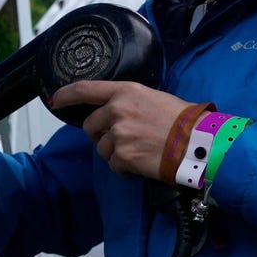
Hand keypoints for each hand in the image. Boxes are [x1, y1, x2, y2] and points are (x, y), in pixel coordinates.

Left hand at [48, 80, 190, 179]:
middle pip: (90, 126)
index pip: (85, 89)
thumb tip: (113, 112)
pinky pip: (113, 165)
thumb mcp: (154, 98)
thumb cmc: (184, 122)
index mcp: (125, 92)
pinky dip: (125, 168)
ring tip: (142, 149)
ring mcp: (118, 134)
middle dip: (102, 135)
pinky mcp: (121, 156)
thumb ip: (129, 102)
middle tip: (127, 138)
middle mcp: (117, 110)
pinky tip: (143, 161)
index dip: (66, 95)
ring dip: (117, 153)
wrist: (201, 143)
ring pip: (102, 148)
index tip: (55, 99)